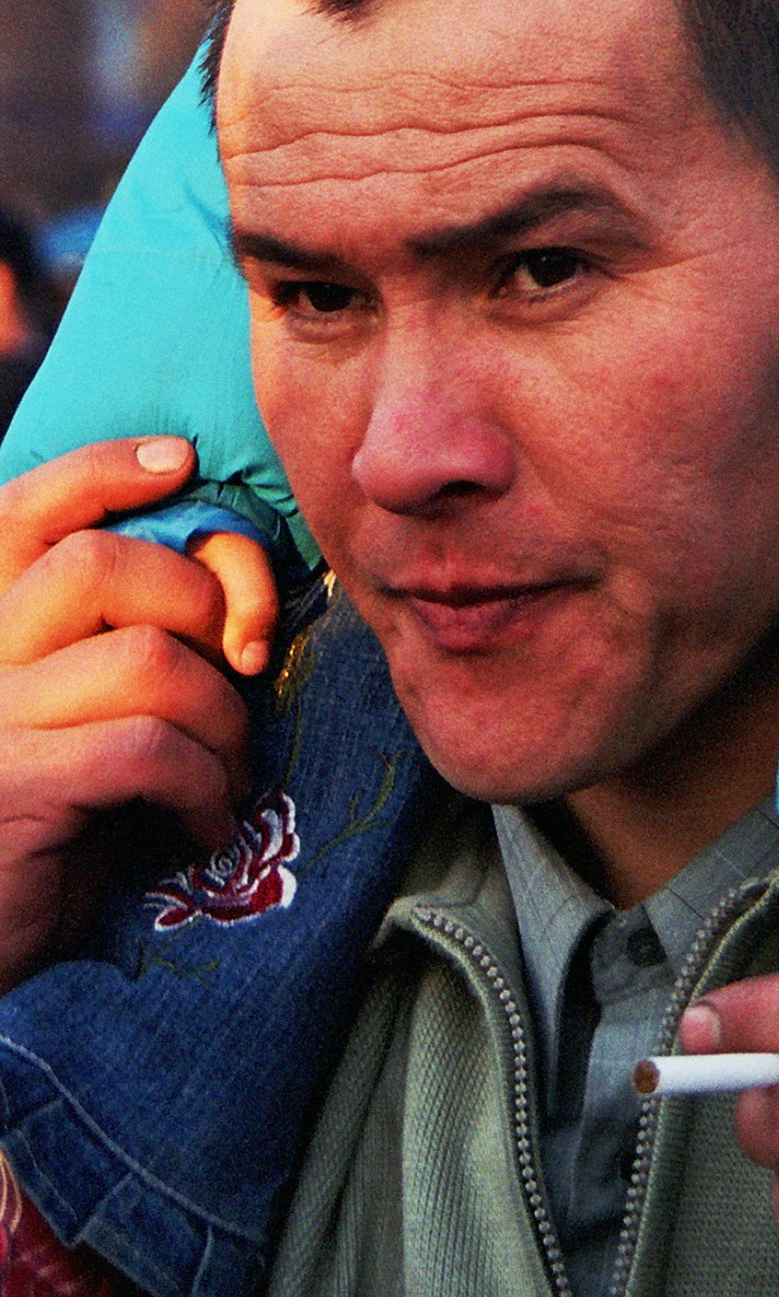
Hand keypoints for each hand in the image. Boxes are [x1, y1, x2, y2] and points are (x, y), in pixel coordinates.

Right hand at [0, 437, 253, 993]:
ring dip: (220, 717)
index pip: (25, 510)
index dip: (102, 469)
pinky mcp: (17, 788)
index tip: (179, 463)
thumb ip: (129, 648)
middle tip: (239, 668)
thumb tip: (237, 601)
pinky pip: (146, 749)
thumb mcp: (92, 723)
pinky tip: (203, 827)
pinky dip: (202, 786)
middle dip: (202, 601)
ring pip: (144, 657)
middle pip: (102, 564)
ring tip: (227, 773)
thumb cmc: (60, 833)